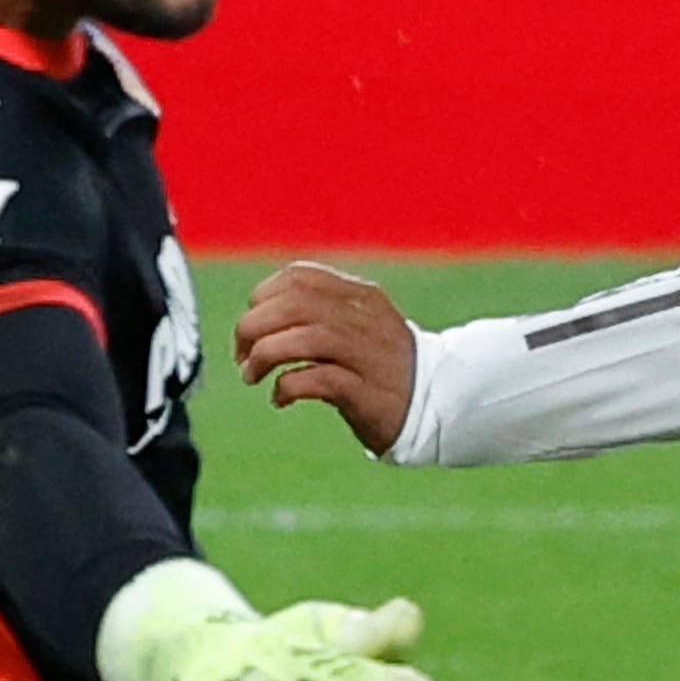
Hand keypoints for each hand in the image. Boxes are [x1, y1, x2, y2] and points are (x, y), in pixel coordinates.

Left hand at [235, 261, 418, 454]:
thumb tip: (259, 313)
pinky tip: (280, 398)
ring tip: (251, 376)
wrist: (438, 403)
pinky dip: (287, 386)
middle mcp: (364, 319)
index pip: (299, 277)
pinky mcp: (367, 393)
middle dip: (253, 327)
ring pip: (302, 338)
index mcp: (360, 296)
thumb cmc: (383, 366)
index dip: (262, 297)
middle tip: (241, 355)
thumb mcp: (358, 324)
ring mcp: (367, 354)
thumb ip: (319, 310)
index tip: (251, 328)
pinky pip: (317, 379)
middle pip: (293, 304)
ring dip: (263, 356)